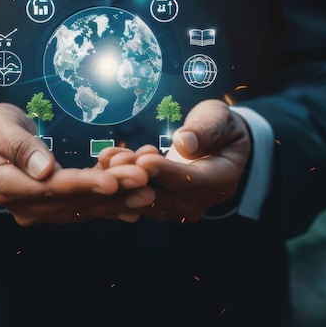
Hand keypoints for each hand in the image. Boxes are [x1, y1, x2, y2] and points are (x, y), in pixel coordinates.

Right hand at [0, 103, 152, 225]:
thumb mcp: (0, 127)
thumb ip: (20, 147)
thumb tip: (45, 169)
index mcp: (8, 186)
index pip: (50, 188)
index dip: (82, 184)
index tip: (111, 181)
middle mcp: (26, 207)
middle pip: (73, 200)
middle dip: (110, 191)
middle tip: (142, 181)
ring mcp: (41, 211)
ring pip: (84, 207)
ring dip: (117, 200)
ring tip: (147, 191)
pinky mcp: (55, 208)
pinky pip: (85, 208)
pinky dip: (111, 206)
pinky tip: (136, 207)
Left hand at [110, 100, 250, 221]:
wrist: (220, 142)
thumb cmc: (221, 126)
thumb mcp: (219, 120)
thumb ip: (206, 131)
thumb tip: (184, 142)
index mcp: (221, 181)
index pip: (191, 182)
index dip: (166, 172)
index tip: (144, 160)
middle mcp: (200, 201)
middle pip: (164, 198)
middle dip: (137, 180)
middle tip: (114, 163)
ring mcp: (180, 206)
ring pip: (146, 201)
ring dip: (124, 183)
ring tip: (107, 160)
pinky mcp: (162, 204)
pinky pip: (138, 198)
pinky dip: (122, 184)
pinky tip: (105, 165)